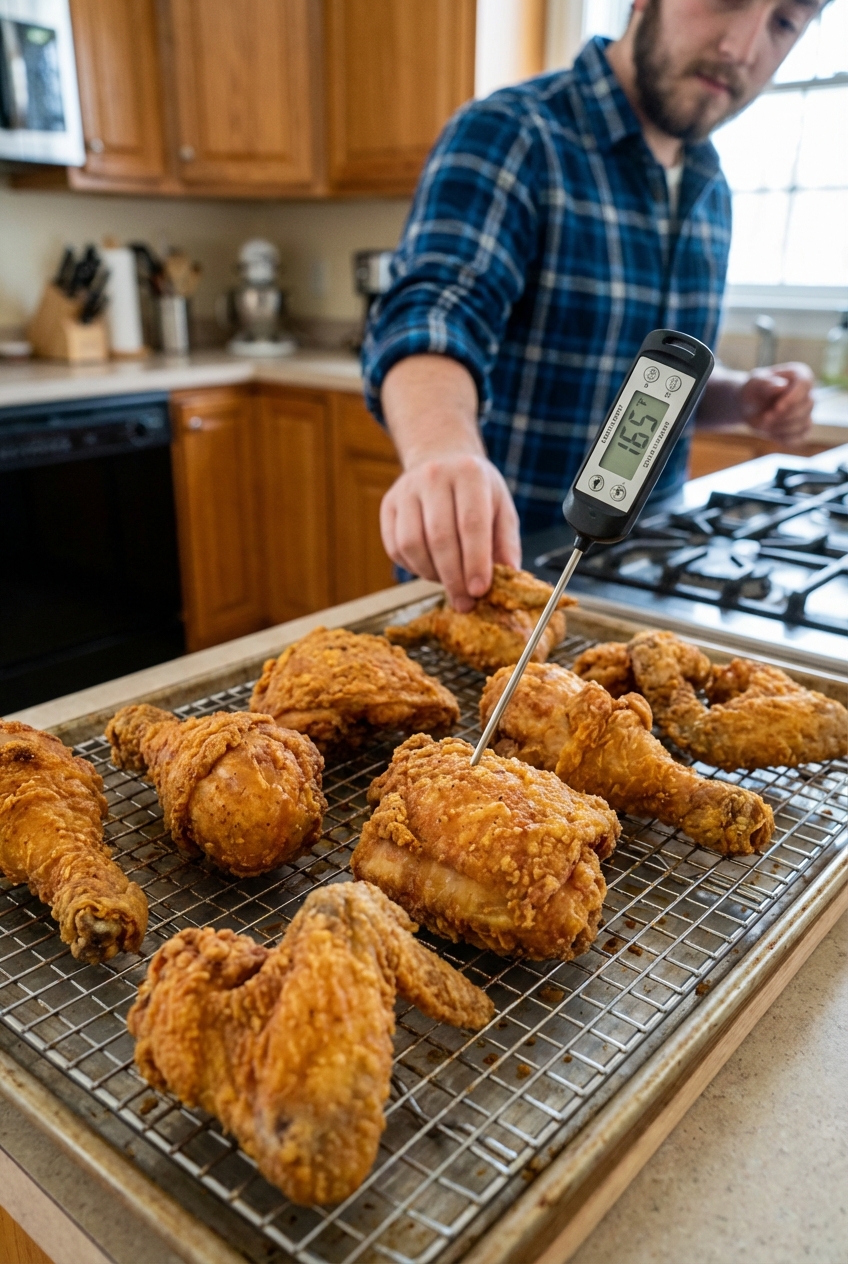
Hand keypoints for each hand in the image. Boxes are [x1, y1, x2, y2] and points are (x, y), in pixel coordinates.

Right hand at [380, 454, 520, 611]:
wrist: (442, 459)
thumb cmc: (476, 490)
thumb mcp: (501, 507)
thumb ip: (506, 543)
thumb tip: (508, 576)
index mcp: (469, 474)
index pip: (471, 524)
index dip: (475, 562)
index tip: (479, 590)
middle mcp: (434, 476)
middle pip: (440, 538)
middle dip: (453, 578)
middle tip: (464, 602)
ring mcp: (406, 490)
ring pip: (413, 545)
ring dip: (431, 574)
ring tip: (449, 583)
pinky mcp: (388, 505)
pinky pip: (396, 547)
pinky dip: (413, 567)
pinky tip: (431, 569)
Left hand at [739, 362, 813, 441]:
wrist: (750, 407)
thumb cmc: (754, 391)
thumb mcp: (754, 384)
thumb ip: (766, 384)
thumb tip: (781, 386)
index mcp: (799, 374)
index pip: (805, 384)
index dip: (792, 399)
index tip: (777, 408)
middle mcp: (808, 392)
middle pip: (807, 406)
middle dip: (783, 416)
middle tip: (765, 418)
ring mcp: (808, 411)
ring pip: (804, 423)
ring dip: (781, 428)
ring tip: (765, 424)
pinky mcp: (804, 427)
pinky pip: (800, 437)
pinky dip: (784, 438)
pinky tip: (772, 432)